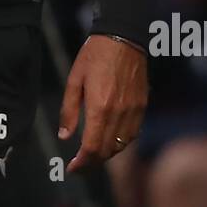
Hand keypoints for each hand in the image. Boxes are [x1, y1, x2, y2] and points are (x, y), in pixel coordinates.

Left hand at [58, 34, 147, 172]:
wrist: (123, 37)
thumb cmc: (94, 56)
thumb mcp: (74, 80)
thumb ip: (69, 111)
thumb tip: (65, 136)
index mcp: (100, 108)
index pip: (92, 148)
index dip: (82, 163)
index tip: (72, 169)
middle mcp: (119, 114)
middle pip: (107, 151)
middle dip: (92, 163)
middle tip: (79, 165)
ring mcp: (133, 111)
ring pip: (121, 146)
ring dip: (106, 155)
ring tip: (92, 154)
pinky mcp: (142, 106)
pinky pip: (132, 134)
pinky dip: (120, 143)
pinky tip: (110, 140)